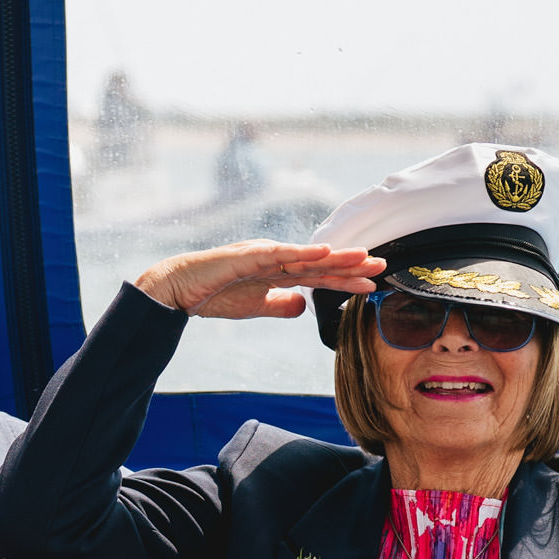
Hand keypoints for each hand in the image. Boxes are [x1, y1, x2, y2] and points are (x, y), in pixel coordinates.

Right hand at [131, 240, 382, 319]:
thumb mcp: (255, 306)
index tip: (372, 283)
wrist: (177, 289)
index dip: (345, 279)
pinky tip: (323, 252)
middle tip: (381, 265)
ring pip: (305, 255)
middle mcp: (275, 258)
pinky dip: (302, 252)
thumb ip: (280, 305)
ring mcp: (262, 254)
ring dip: (334, 256)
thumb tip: (304, 306)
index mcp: (277, 271)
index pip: (318, 275)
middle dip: (350, 264)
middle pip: (319, 262)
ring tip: (361, 257)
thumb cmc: (213, 294)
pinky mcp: (247, 256)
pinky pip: (279, 253)